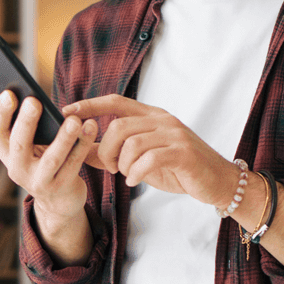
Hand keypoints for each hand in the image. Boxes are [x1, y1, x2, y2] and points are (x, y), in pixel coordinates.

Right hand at [0, 90, 100, 221]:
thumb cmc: (43, 161)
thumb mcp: (29, 147)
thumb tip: (25, 93)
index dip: (1, 113)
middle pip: (19, 144)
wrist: (58, 201)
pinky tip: (91, 127)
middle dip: (26, 122)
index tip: (9, 93)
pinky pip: (74, 163)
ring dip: (63, 138)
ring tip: (74, 120)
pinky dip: (83, 144)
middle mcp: (17, 169)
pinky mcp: (61, 187)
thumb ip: (26, 126)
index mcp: (7, 152)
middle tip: (34, 101)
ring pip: (52, 158)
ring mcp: (39, 181)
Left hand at [61, 95, 236, 207]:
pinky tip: (135, 181)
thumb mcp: (141, 159)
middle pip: (118, 125)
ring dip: (121, 163)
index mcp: (151, 116)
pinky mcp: (183, 153)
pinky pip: (149, 159)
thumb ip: (113, 152)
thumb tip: (79, 149)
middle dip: (105, 149)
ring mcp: (174, 135)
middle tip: (109, 167)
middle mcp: (162, 120)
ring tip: (126, 174)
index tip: (66, 111)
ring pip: (132, 142)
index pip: (115, 101)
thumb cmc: (177, 169)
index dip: (90, 105)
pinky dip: (136, 173)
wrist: (217, 181)